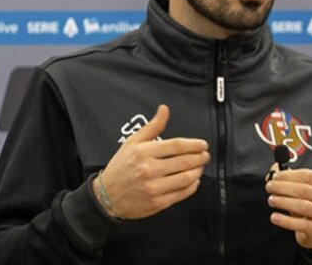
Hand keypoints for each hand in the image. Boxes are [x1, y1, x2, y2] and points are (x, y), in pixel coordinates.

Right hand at [92, 104, 208, 219]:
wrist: (106, 197)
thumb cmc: (120, 168)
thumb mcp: (132, 143)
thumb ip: (152, 126)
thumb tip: (164, 110)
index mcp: (143, 153)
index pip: (178, 145)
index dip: (195, 144)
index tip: (203, 144)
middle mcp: (149, 170)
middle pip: (185, 161)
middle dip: (201, 157)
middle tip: (205, 155)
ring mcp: (153, 187)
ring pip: (187, 177)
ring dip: (198, 171)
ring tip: (200, 166)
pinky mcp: (157, 203)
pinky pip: (182, 193)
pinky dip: (193, 186)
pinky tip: (193, 180)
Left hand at [266, 168, 311, 250]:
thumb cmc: (310, 205)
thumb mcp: (302, 190)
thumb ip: (288, 178)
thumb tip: (273, 172)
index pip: (307, 175)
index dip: (289, 175)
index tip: (275, 176)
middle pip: (304, 189)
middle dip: (283, 187)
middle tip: (270, 187)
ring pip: (303, 205)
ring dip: (283, 202)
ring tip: (271, 200)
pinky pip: (300, 224)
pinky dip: (285, 220)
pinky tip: (275, 217)